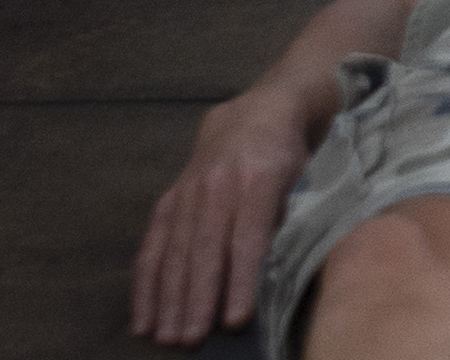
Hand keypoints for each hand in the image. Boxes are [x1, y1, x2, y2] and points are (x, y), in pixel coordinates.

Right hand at [130, 82, 325, 344]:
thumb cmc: (292, 156)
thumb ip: (294, 220)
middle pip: (205, 248)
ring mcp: (188, 192)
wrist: (257, 113)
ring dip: (167, 300)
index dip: (241, 278)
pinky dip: (144, 286)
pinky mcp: (167, 200)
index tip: (236, 319)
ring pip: (174, 251)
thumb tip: (285, 274)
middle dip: (196, 299)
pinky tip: (142, 320)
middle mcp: (218, 184)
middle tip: (191, 341)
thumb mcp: (307, 178)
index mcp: (260, 177)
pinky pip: (151, 246)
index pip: (249, 235)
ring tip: (167, 339)